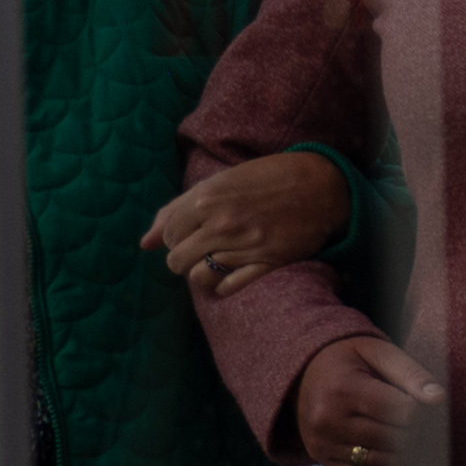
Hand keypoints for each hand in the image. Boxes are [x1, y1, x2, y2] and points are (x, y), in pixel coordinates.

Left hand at [149, 150, 351, 299]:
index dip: (178, 238)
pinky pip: (229, 286)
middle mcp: (221, 225)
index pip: (169, 237)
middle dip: (186, 258)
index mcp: (204, 201)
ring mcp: (245, 245)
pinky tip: (233, 272)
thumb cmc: (266, 179)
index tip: (194, 233)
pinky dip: (225, 284)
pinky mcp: (269, 262)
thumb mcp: (217, 184)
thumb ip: (176, 210)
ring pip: (199, 277)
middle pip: (178, 261)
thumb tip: (144, 244)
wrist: (321, 184)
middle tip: (205, 249)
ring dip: (205, 271)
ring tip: (220, 259)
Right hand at [289, 329, 437, 465]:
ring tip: (398, 428)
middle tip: (410, 416)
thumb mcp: (378, 352)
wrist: (302, 374)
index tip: (414, 400)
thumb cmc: (349, 361)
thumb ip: (411, 373)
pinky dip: (383, 462)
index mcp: (341, 389)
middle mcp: (326, 419)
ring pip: (381, 459)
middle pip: (391, 437)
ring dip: (399, 448)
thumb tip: (438, 398)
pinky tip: (384, 443)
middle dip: (410, 429)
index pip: (397, 411)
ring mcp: (320, 441)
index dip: (416, 409)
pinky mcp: (319, 456)